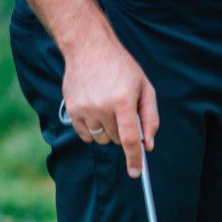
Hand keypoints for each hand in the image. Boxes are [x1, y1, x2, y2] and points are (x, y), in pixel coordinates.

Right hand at [61, 34, 157, 176]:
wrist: (89, 48)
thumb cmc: (122, 68)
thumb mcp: (145, 88)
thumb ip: (150, 117)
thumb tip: (148, 145)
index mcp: (122, 101)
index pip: (130, 139)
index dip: (134, 159)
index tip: (136, 173)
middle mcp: (101, 107)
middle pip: (117, 139)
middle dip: (124, 133)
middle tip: (123, 112)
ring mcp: (84, 108)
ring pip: (102, 139)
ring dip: (109, 132)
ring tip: (109, 108)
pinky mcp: (71, 108)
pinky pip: (85, 135)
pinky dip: (93, 131)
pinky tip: (96, 112)